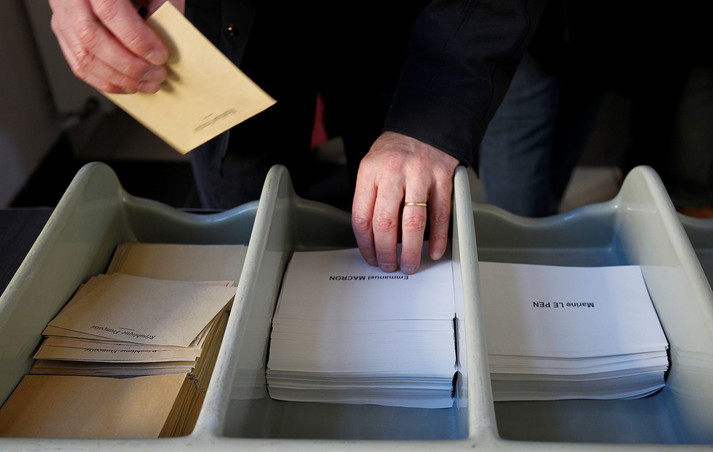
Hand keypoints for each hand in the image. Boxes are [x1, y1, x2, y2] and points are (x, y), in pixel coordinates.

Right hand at [49, 0, 184, 93]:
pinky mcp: (62, 31)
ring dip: (120, 79)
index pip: (110, 11)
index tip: (161, 57)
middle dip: (131, 66)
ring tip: (147, 84)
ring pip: (84, 57)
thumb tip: (171, 42)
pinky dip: (105, 81)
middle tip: (158, 75)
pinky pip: (78, 64)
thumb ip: (161, 6)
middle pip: (93, 39)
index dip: (138, 40)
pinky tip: (128, 85)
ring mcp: (62, 15)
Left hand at [352, 132, 459, 273]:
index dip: (365, 244)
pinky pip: (441, 213)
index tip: (370, 256)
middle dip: (385, 252)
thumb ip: (370, 196)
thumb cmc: (397, 150)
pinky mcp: (442, 177)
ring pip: (413, 222)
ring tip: (409, 264)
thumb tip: (372, 236)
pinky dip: (438, 236)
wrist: (427, 124)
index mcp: (370, 171)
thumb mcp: (373, 166)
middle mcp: (393, 172)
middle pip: (385, 223)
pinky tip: (433, 249)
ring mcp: (420, 175)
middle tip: (389, 265)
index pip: (362, 216)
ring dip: (410, 250)